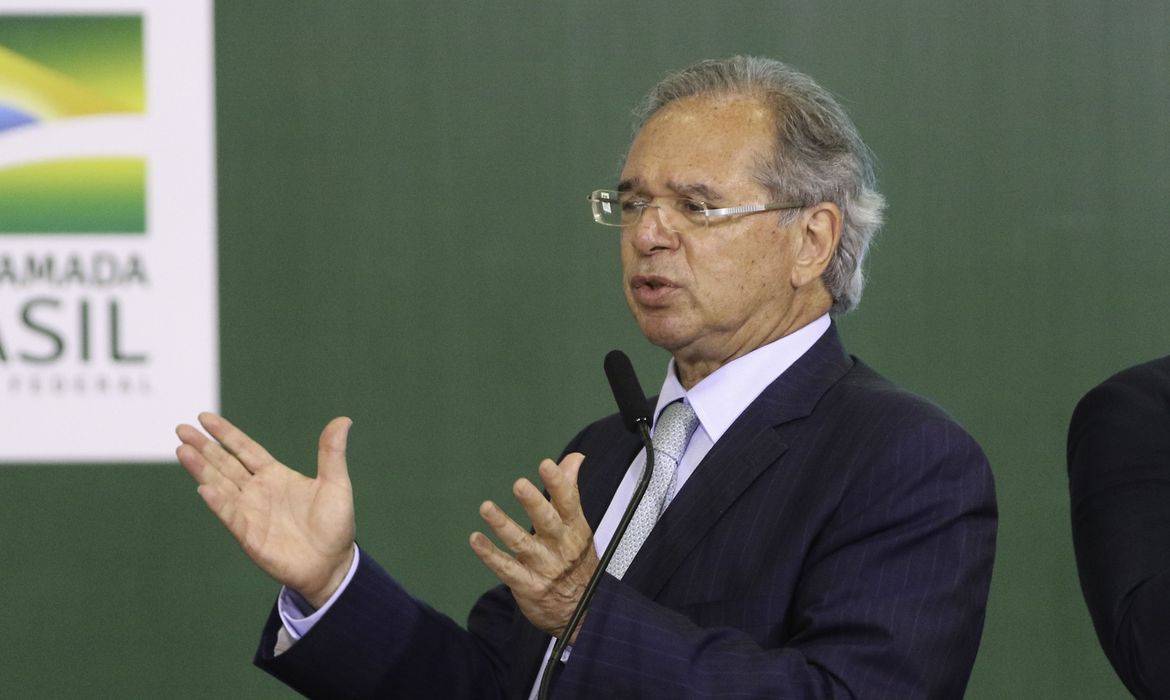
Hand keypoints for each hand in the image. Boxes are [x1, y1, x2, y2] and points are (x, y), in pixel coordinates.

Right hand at [175, 412, 355, 608]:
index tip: (205, 418)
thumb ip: (332, 453)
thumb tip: (343, 420)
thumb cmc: (335, 524)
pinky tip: (203, 487)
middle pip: (225, 464)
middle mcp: (257, 491)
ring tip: (183, 450)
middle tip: (182, 429)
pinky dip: (217, 502)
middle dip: (204, 446)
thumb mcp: (336, 484)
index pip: (245, 449)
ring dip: (202, 468)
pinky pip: (230, 515)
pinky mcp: (249, 535)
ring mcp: (250, 512)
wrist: (333, 564)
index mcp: (275, 476)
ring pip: (220, 485)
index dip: (226, 434)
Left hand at [470, 453, 598, 640]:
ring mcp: (544, 568)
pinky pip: (506, 568)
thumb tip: (575, 458)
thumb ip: (570, 491)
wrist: (583, 612)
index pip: (569, 503)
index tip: (546, 465)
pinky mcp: (527, 586)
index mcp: (575, 530)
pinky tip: (475, 540)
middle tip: (519, 484)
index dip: (558, 483)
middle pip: (547, 522)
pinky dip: (490, 555)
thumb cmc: (576, 561)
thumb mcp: (578, 527)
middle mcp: (561, 548)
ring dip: (503, 525)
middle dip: (534, 503)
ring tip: (486, 507)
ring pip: (522, 544)